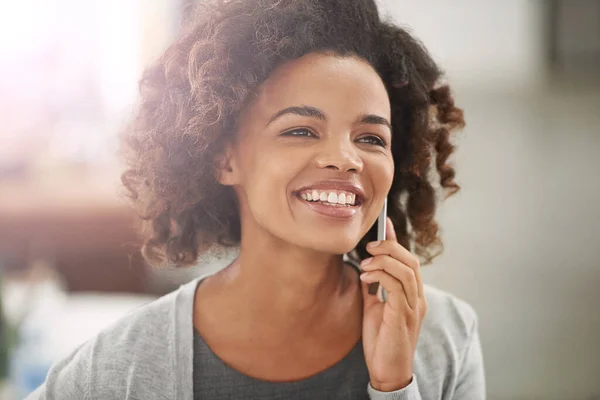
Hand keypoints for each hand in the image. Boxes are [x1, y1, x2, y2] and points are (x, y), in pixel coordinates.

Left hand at [359, 217, 426, 391]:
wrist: (387, 370)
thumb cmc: (381, 340)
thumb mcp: (373, 307)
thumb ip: (373, 287)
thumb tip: (364, 267)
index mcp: (412, 294)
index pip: (408, 260)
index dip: (396, 239)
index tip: (384, 222)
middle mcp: (417, 298)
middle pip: (410, 260)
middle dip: (389, 246)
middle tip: (368, 245)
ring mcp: (413, 307)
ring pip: (407, 270)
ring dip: (384, 260)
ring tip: (365, 262)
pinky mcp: (404, 316)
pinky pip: (397, 287)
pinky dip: (381, 275)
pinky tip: (366, 276)